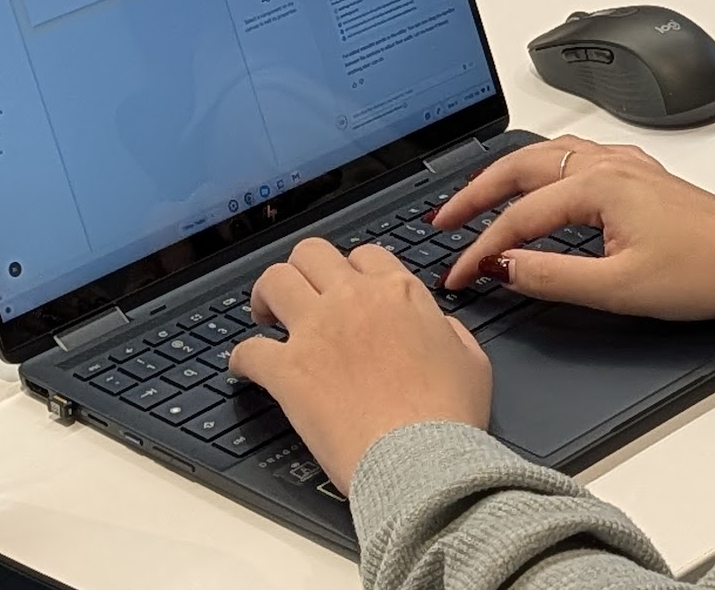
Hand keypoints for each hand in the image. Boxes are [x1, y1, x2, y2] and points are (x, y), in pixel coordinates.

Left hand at [229, 238, 489, 492]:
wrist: (423, 461)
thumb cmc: (450, 418)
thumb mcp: (471, 359)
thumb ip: (447, 330)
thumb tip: (434, 326)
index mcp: (399, 293)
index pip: (364, 255)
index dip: (352, 270)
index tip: (346, 288)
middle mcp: (353, 300)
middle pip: (311, 253)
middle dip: (303, 270)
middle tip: (300, 294)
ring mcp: (317, 331)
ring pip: (274, 280)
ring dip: (267, 295)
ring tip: (266, 317)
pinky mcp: (288, 371)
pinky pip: (248, 349)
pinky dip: (242, 358)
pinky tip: (245, 369)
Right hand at [434, 137, 714, 320]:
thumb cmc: (705, 271)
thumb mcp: (620, 289)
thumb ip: (554, 278)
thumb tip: (504, 270)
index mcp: (599, 185)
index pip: (518, 218)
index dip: (480, 249)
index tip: (458, 275)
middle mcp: (608, 164)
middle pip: (521, 167)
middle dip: (475, 193)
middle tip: (442, 220)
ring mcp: (624, 165)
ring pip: (545, 155)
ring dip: (505, 175)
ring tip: (475, 199)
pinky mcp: (638, 175)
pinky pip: (572, 158)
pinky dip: (539, 171)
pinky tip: (537, 185)